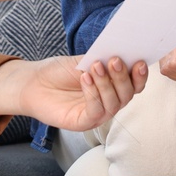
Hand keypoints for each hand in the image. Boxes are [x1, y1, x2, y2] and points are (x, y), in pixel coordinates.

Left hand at [0, 55, 147, 130]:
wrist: (35, 82)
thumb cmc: (60, 71)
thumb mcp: (85, 61)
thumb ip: (103, 59)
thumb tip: (123, 52)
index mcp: (114, 87)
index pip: (135, 84)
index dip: (140, 75)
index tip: (139, 61)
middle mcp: (109, 102)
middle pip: (127, 94)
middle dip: (123, 77)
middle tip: (114, 60)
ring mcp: (98, 114)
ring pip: (114, 103)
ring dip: (107, 83)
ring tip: (95, 66)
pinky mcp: (84, 122)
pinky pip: (96, 110)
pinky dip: (93, 93)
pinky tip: (85, 78)